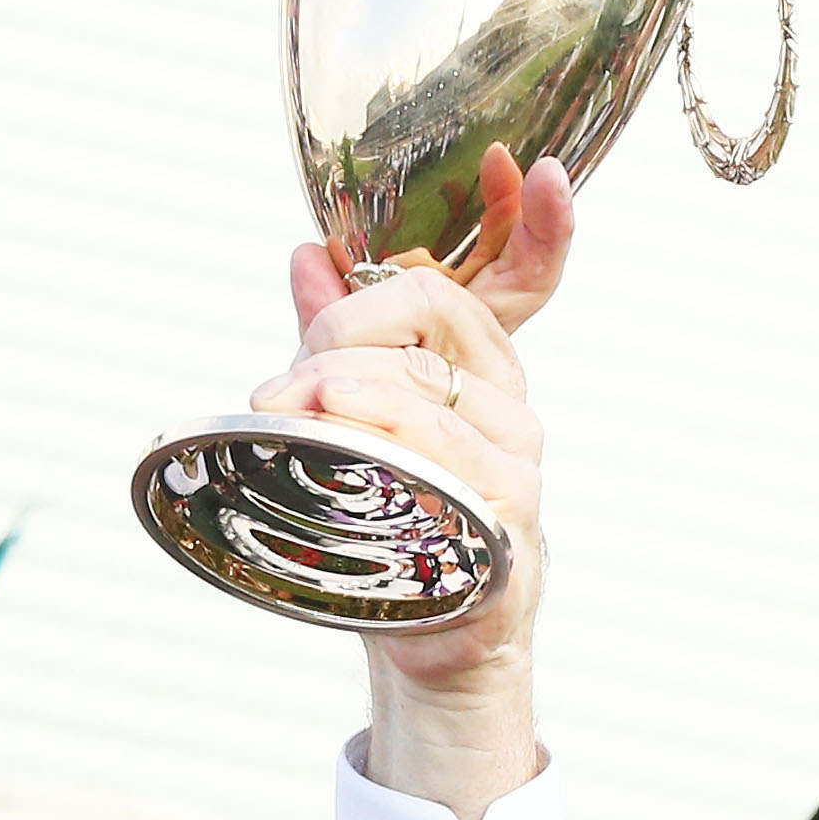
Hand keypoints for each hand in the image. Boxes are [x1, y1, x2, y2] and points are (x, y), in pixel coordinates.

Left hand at [251, 148, 575, 819]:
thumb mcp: (359, 424)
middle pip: (436, 312)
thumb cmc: (396, 531)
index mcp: (486, 373)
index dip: (537, 226)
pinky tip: (334, 438)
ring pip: (423, 390)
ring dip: (341, 387)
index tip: (532, 170)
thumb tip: (310, 253)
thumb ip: (338, 342)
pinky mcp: (501, 532)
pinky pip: (437, 466)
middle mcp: (511, 411)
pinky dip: (380, 442)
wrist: (432, 648)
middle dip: (347, 323)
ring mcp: (513, 470)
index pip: (520, 280)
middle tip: (282, 376)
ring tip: (281, 408)